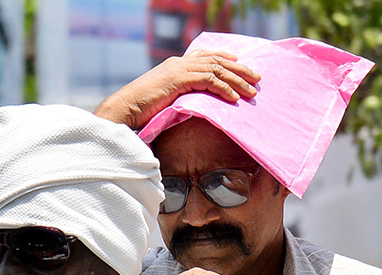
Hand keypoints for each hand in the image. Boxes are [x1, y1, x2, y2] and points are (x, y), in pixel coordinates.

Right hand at [94, 50, 260, 129]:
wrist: (124, 110)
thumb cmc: (139, 112)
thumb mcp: (164, 100)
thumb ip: (179, 97)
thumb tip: (193, 106)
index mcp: (175, 65)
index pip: (205, 56)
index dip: (225, 58)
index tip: (240, 63)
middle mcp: (179, 63)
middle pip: (216, 60)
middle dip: (239, 68)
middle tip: (257, 77)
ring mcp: (178, 69)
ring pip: (216, 70)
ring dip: (236, 80)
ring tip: (252, 90)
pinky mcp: (178, 80)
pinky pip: (208, 81)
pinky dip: (223, 89)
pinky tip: (234, 98)